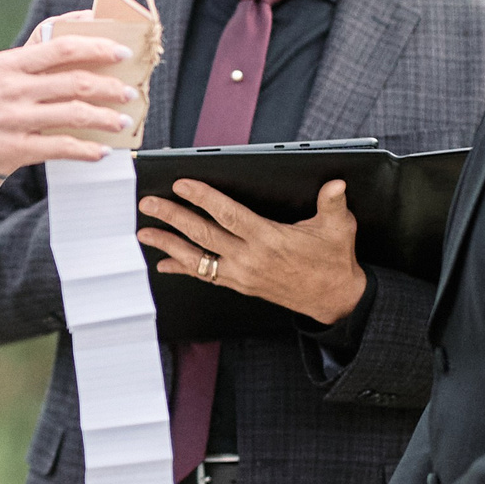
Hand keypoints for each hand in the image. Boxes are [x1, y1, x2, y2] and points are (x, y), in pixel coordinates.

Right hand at [0, 37, 137, 187]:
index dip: (97, 46)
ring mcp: (14, 119)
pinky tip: (100, 152)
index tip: (120, 49)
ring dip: (104, 117)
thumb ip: (20, 69)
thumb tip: (61, 64)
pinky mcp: (13, 150)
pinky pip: (59, 148)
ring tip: (123, 121)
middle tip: (130, 90)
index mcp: (7, 64)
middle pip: (75, 81)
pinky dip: (84, 150)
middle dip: (109, 85)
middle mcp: (14, 88)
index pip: (62, 47)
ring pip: (73, 114)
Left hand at [138, 178, 365, 324]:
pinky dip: (182, 268)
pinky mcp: (240, 284)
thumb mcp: (338, 228)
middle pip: (203, 234)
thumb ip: (333, 203)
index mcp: (269, 239)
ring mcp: (242, 274)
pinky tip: (164, 262)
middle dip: (173, 217)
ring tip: (145, 232)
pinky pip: (205, 275)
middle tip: (149, 203)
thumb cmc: (333, 261)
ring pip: (197, 257)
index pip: (228, 214)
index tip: (182, 184)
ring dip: (168, 244)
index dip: (202, 198)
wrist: (334, 299)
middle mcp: (250, 258)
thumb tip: (336, 184)